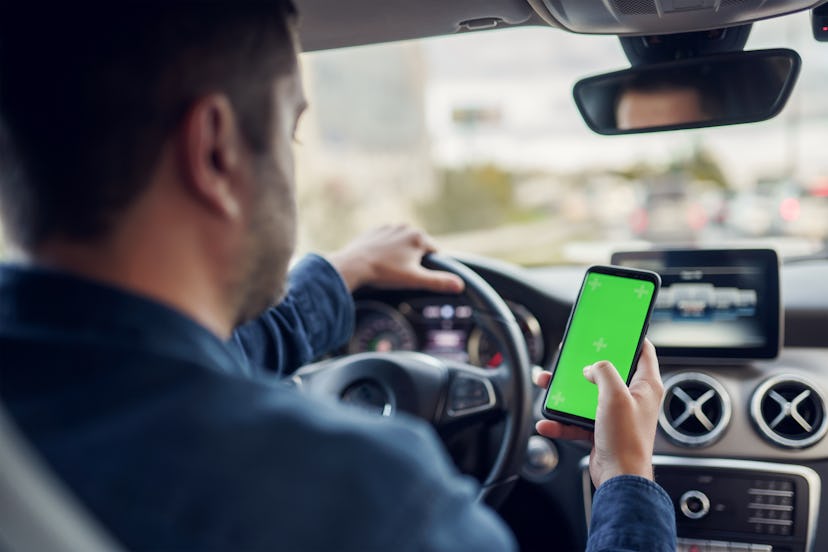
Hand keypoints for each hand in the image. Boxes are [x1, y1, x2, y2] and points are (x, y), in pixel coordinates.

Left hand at [328, 224, 464, 293]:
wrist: (353, 266)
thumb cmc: (385, 273)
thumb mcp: (415, 280)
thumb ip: (438, 282)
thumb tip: (460, 285)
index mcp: (418, 237)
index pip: (435, 252)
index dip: (430, 267)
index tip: (420, 277)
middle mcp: (405, 227)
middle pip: (418, 247)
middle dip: (414, 261)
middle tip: (403, 276)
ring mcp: (388, 228)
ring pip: (402, 244)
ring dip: (400, 255)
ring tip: (390, 270)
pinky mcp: (374, 231)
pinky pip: (386, 242)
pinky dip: (385, 251)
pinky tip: (379, 262)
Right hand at [534, 340, 662, 487]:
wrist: (620, 479)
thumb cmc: (627, 441)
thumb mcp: (615, 395)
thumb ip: (603, 372)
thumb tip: (592, 367)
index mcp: (645, 386)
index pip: (642, 352)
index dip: (630, 337)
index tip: (615, 328)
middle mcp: (632, 398)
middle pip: (607, 372)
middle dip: (585, 364)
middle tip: (571, 356)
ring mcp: (616, 414)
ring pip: (587, 395)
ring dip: (566, 393)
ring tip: (548, 385)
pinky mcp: (600, 430)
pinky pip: (577, 420)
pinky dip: (562, 420)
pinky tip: (548, 421)